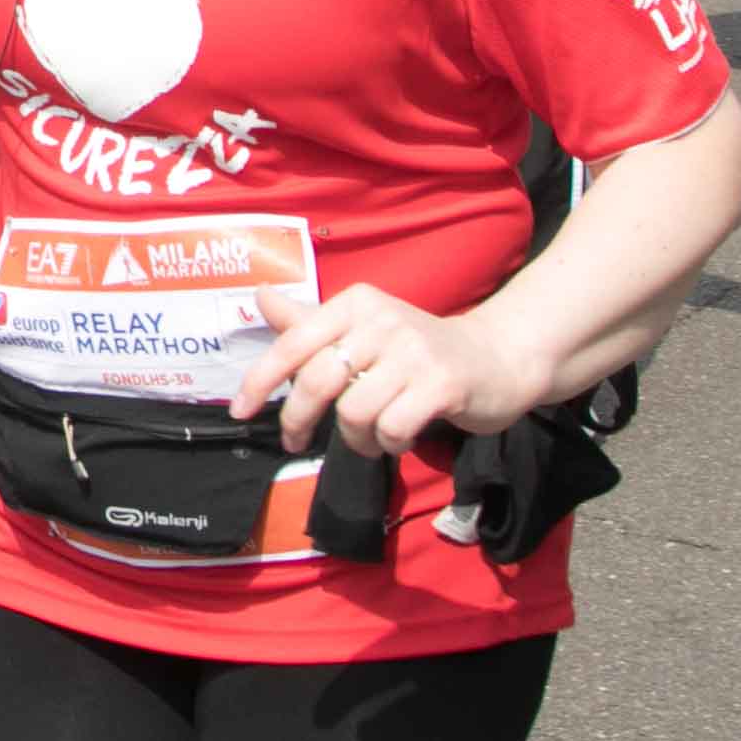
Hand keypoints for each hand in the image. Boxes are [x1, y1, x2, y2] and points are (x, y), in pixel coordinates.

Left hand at [237, 284, 532, 460]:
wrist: (499, 359)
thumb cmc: (419, 350)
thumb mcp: (363, 330)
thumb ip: (310, 322)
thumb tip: (259, 296)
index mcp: (356, 303)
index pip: (294, 342)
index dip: (260, 379)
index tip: (241, 412)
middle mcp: (382, 319)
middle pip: (317, 380)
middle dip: (299, 420)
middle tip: (297, 443)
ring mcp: (414, 350)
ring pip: (354, 413)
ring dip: (356, 439)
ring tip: (371, 437)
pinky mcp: (443, 383)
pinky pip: (391, 429)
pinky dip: (389, 444)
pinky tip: (401, 437)